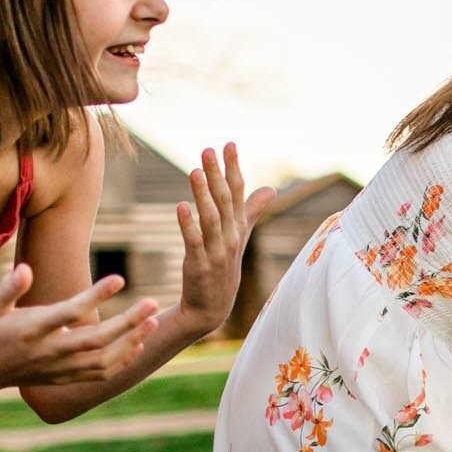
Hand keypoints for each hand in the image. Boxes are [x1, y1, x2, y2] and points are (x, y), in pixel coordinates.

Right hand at [0, 264, 159, 395]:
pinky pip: (98, 374)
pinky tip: (138, 345)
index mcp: (30, 330)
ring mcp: (57, 369)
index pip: (69, 312)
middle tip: (154, 302)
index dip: (95, 296)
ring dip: (131, 341)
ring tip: (153, 321)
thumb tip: (26, 269)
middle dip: (128, 322)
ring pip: (103, 360)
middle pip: (96, 339)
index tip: (120, 279)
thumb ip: (8, 289)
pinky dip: (121, 362)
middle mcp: (47, 352)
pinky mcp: (62, 379)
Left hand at [177, 142, 276, 334]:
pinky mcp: (199, 265)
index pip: (238, 192)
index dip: (233, 168)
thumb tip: (271, 188)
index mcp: (238, 227)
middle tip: (208, 150)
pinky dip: (188, 224)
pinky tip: (180, 206)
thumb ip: (251, 210)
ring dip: (203, 195)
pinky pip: (194, 242)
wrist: (212, 307)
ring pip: (211, 219)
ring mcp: (216, 252)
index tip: (229, 144)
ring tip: (194, 171)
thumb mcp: (239, 237)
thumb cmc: (224, 268)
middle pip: (224, 201)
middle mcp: (231, 237)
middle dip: (217, 174)